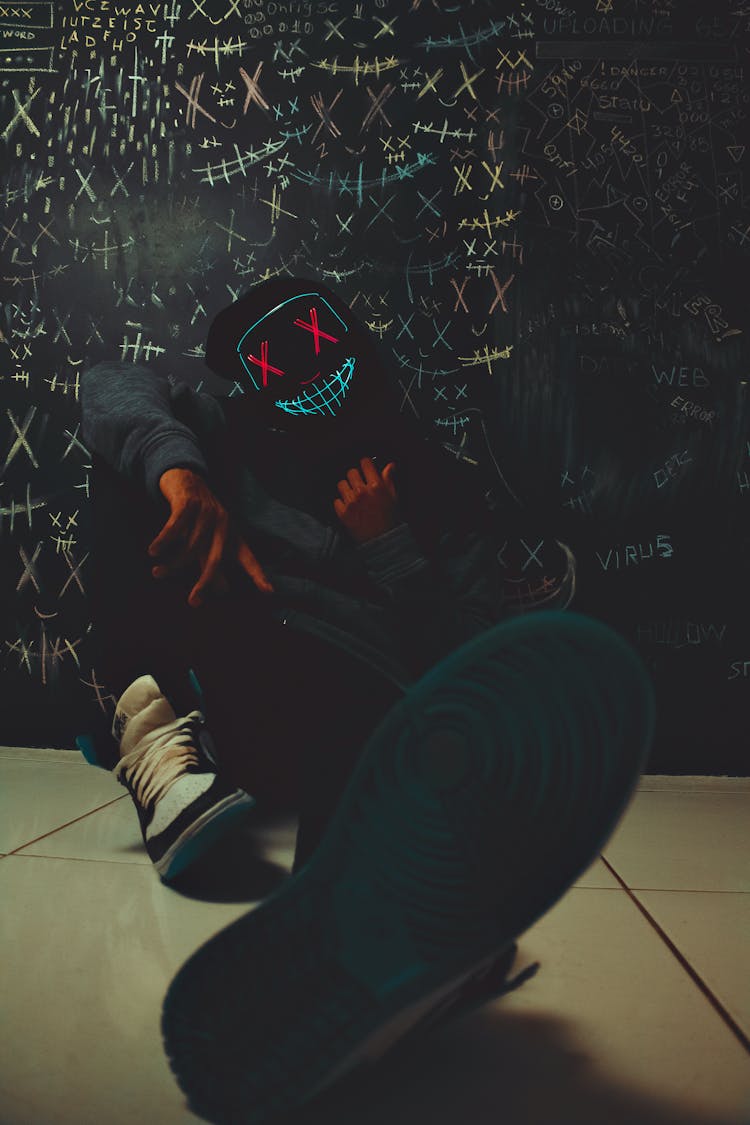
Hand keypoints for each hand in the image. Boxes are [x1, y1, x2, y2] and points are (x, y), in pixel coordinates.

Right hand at [149, 468, 273, 607]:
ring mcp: (206, 512)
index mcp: (232, 534)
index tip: (268, 592)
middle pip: (215, 558)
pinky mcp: (188, 502)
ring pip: (191, 544)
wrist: (185, 479)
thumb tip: (223, 591)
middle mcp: (223, 524)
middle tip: (193, 601)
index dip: (257, 575)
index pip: (247, 558)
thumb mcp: (209, 540)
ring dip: (173, 563)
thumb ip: (215, 564)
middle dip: (205, 581)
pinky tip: (154, 551)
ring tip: (157, 573)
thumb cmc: (199, 517)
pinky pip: (175, 526)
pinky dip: (164, 540)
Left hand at [333, 457, 397, 544]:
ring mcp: (351, 503)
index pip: (365, 463)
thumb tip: (390, 465)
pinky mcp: (343, 513)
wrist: (381, 541)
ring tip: (353, 495)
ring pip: (341, 484)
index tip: (365, 467)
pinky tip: (349, 507)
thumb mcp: (394, 497)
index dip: (365, 464)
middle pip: (351, 472)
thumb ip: (389, 479)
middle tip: (359, 483)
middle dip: (355, 476)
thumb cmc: (389, 519)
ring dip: (346, 488)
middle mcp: (362, 492)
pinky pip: (336, 500)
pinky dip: (341, 503)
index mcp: (376, 486)